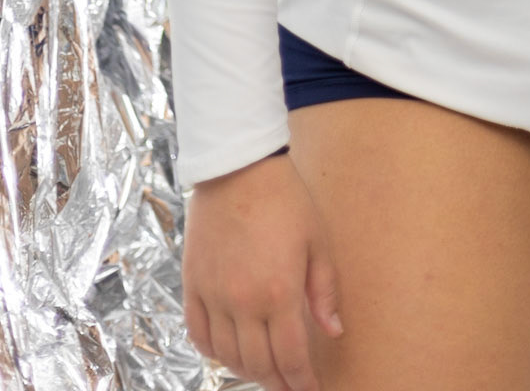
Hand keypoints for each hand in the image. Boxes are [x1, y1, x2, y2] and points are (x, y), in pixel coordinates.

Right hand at [182, 151, 341, 390]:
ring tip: (264, 369)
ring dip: (246, 370)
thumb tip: (332, 332)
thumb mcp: (317, 240)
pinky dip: (213, 352)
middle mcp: (242, 302)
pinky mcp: (192, 284)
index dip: (302, 381)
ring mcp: (213, 295)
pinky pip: (198, 334)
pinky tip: (228, 351)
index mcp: (278, 292)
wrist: (238, 167)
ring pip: (226, 356)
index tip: (311, 389)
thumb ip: (323, 291)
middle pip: (258, 364)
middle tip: (290, 383)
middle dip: (277, 381)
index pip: (291, 357)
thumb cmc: (285, 199)